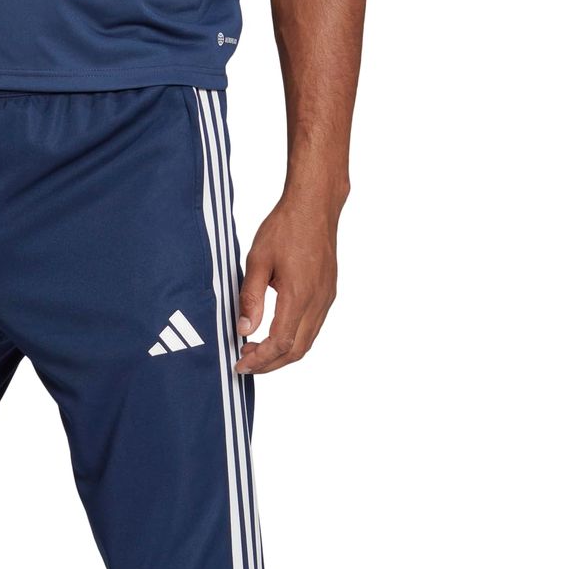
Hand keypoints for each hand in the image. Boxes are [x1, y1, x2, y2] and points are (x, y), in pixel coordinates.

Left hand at [235, 193, 342, 374]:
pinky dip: (293, 339)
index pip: (281, 343)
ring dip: (281, 353)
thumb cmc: (286, 227)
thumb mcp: (257, 261)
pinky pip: (312, 327)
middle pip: (297, 350)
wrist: (315, 204)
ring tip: (255, 350)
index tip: (241, 364)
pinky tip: (274, 333)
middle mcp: (318, 301)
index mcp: (299, 295)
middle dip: (269, 364)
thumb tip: (244, 329)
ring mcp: (326, 298)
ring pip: (307, 341)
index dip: (260, 360)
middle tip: (245, 363)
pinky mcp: (327, 293)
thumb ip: (250, 298)